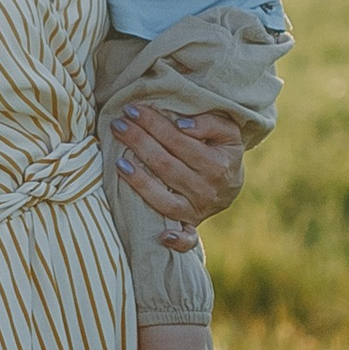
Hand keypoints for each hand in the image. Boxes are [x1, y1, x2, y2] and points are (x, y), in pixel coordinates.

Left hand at [113, 106, 244, 251]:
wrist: (230, 183)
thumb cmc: (220, 150)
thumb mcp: (226, 132)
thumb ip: (210, 123)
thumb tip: (182, 125)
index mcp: (218, 163)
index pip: (179, 140)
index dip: (154, 124)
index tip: (132, 110)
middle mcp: (208, 189)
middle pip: (165, 164)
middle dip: (139, 141)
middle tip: (118, 124)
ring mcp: (199, 210)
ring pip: (163, 197)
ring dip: (138, 180)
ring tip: (118, 160)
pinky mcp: (191, 225)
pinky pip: (186, 238)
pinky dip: (177, 239)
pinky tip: (163, 235)